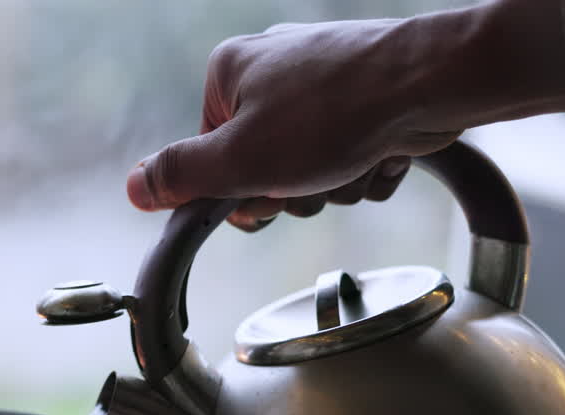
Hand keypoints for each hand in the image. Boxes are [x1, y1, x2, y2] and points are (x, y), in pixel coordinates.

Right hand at [126, 0, 564, 229]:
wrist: (430, 85)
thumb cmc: (333, 115)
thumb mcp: (239, 161)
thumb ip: (181, 175)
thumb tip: (135, 187)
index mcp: (230, 72)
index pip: (209, 156)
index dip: (236, 191)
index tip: (262, 196)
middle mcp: (274, 68)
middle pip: (263, 165)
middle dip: (293, 189)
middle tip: (313, 177)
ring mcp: (324, 80)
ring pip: (312, 167)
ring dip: (334, 183)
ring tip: (353, 159)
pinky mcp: (367, 98)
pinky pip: (351, 156)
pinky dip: (365, 166)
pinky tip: (380, 154)